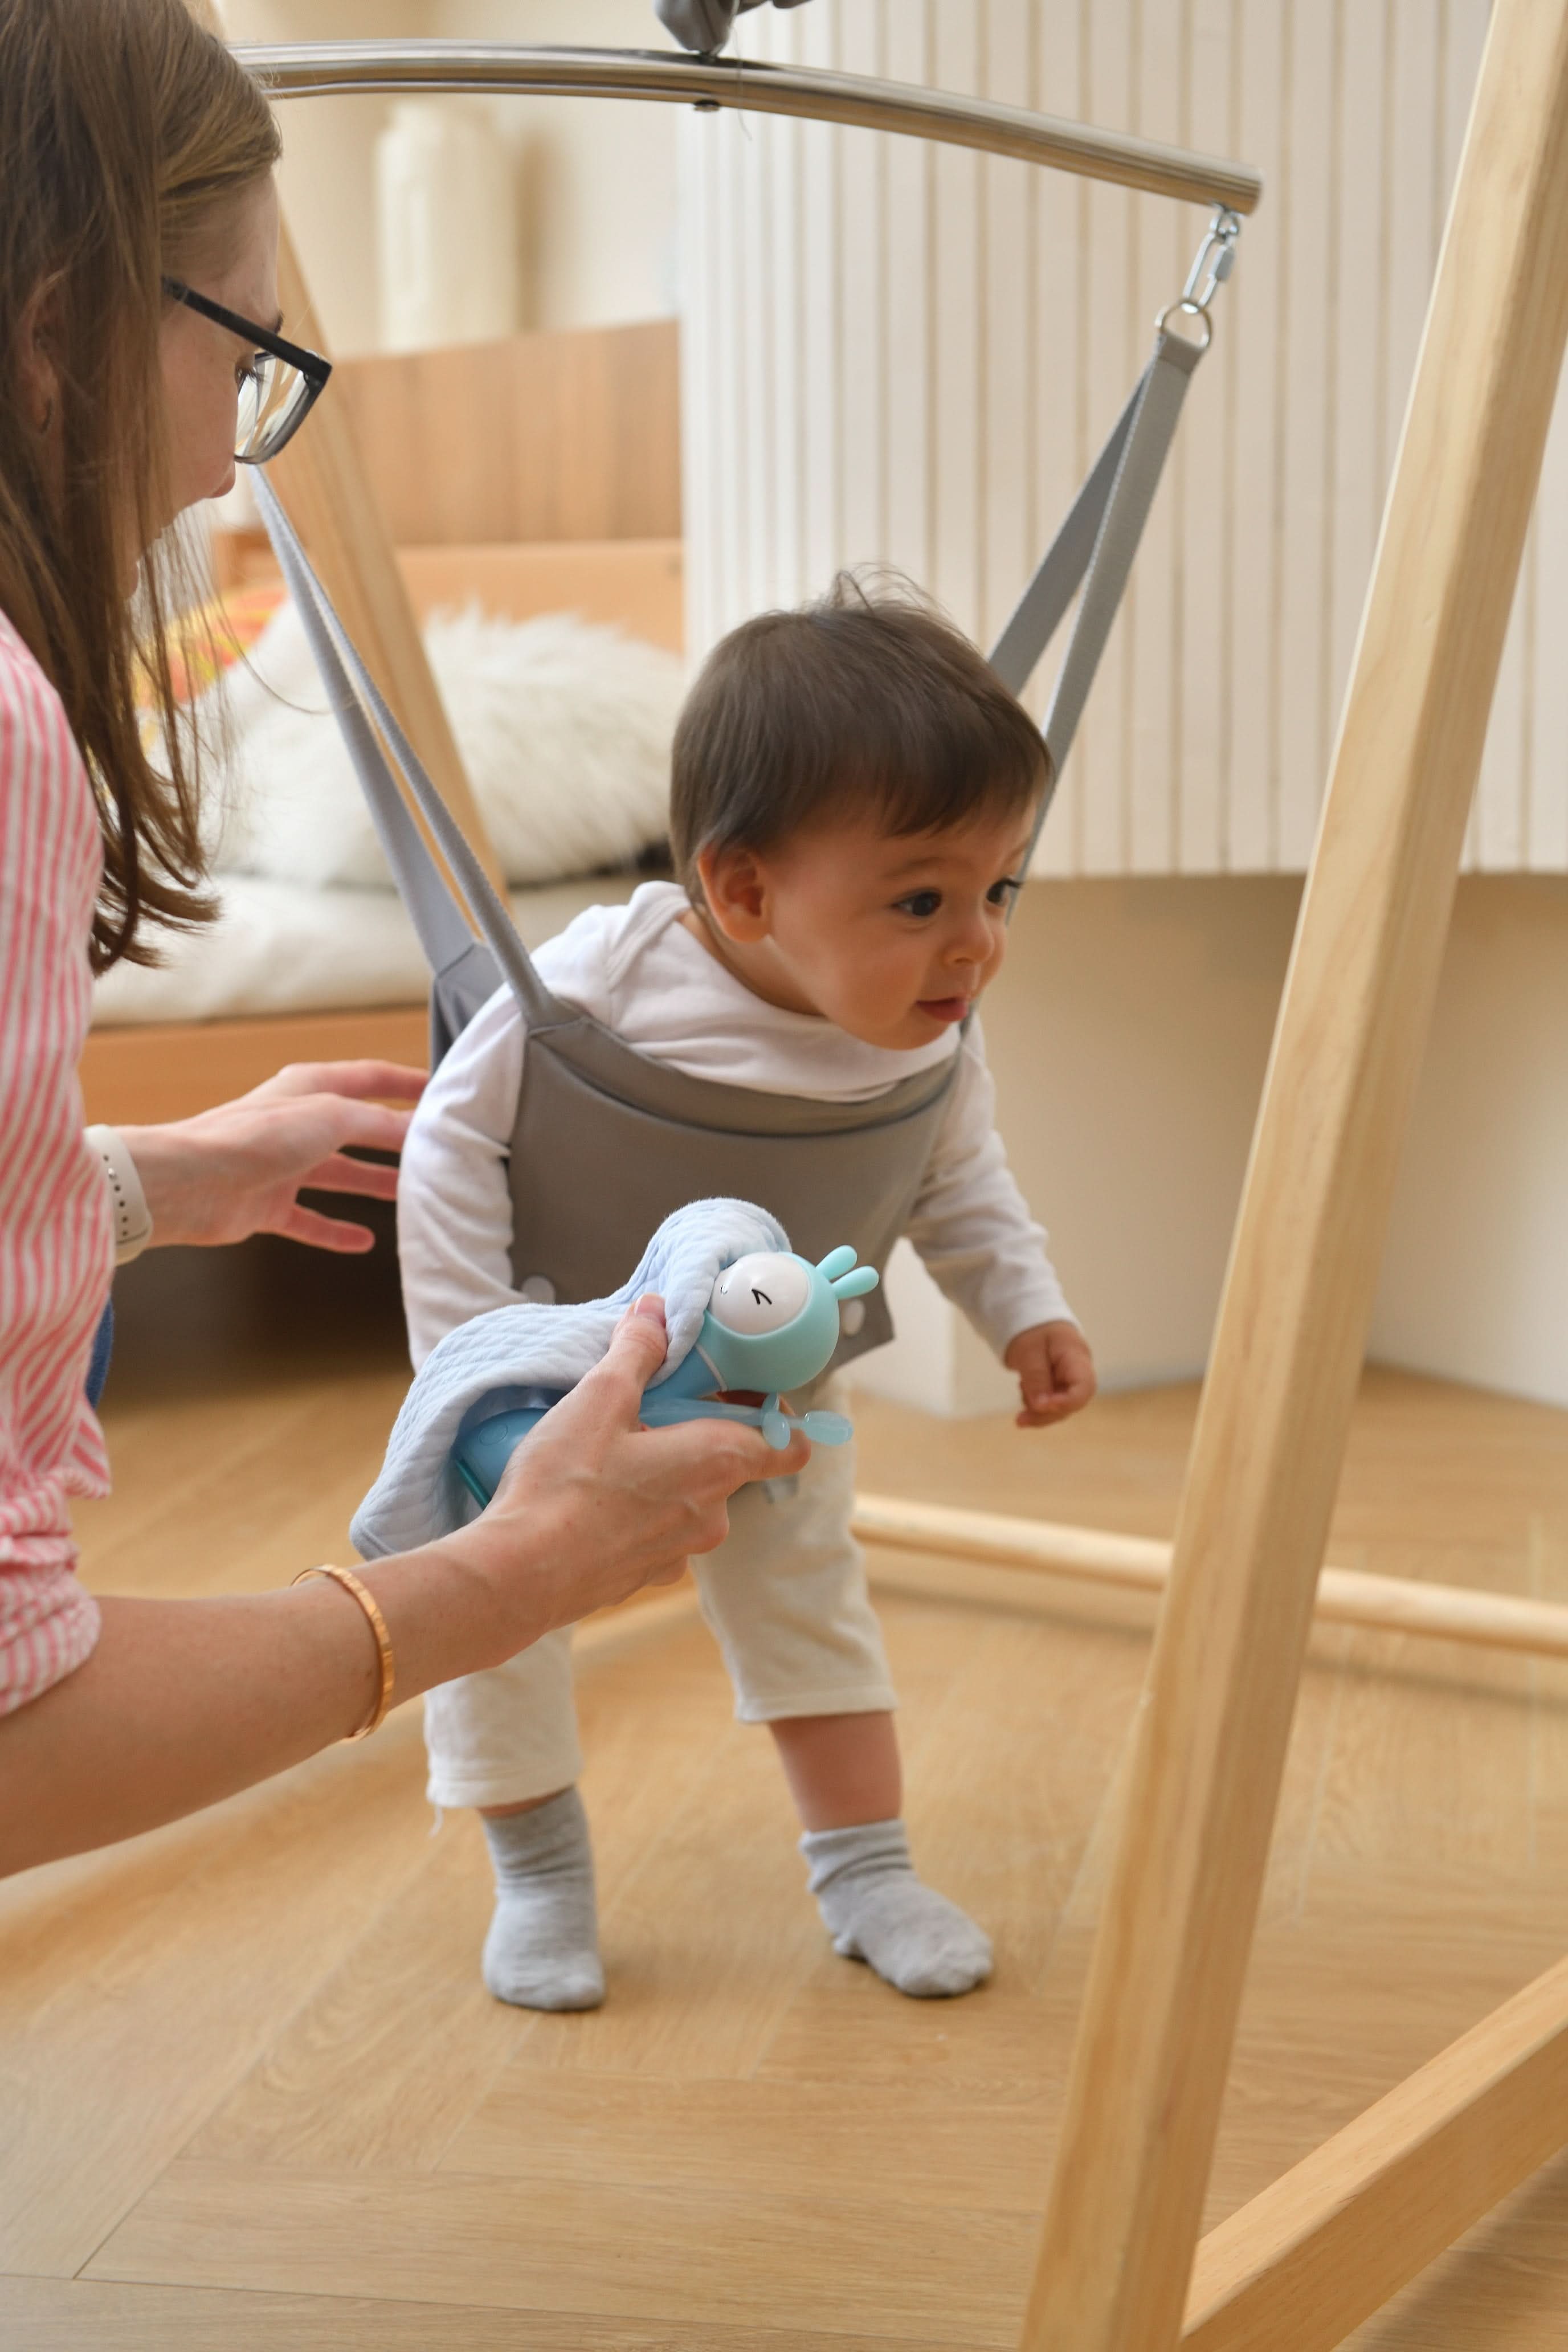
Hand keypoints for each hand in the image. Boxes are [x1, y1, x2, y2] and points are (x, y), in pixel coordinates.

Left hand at [118, 1060, 426, 1252]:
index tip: (441, 1093)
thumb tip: (420, 1131)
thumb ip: (379, 1124)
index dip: (407, 1083)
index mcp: (310, 1088)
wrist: (190, 1183)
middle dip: (397, 1140)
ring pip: (339, 1175)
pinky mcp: (267, 1204)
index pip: (370, 1078)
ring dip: (373, 1184)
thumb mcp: (331, 1118)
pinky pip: (309, 1219)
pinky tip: (364, 1242)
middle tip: (436, 1152)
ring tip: (412, 1198)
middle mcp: (297, 1123)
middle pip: (358, 1129)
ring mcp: (281, 1165)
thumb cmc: (254, 1137)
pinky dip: (335, 1230)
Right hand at [462, 1295, 810, 1650]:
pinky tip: (594, 1498)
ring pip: (689, 1500)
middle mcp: (712, 1514)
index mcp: (717, 1463)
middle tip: (649, 1411)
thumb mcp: (601, 1397)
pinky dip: (637, 1512)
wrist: (521, 1574)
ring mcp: (680, 1552)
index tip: (743, 1397)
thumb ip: (637, 1350)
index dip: (774, 1418)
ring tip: (610, 1455)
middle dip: (694, 1436)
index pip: (787, 1446)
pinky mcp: (644, 1576)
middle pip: (728, 1464)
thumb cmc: (567, 1485)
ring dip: (663, 1475)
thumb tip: (657, 1311)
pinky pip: (656, 1532)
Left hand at [1003, 1319, 1096, 1429]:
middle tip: (1020, 1420)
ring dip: (1039, 1411)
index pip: (1084, 1387)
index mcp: (1077, 1357)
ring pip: (1061, 1407)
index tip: (1042, 1407)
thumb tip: (1040, 1407)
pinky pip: (1052, 1403)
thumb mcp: (1029, 1351)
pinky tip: (1025, 1389)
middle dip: (1046, 1414)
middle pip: (1072, 1403)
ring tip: (1022, 1389)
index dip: (1067, 1402)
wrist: (1032, 1321)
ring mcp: (1071, 1381)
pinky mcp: (1061, 1386)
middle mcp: (1079, 1372)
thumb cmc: (1032, 1331)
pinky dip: (1036, 1404)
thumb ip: (1036, 1378)